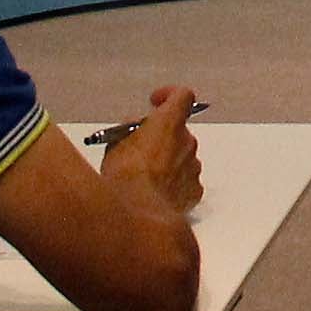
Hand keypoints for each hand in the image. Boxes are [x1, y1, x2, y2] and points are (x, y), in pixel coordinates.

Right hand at [105, 85, 206, 218]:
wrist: (139, 214)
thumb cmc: (124, 175)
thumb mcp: (115, 144)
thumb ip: (131, 130)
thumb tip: (136, 130)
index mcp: (169, 123)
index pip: (182, 96)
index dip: (169, 96)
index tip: (155, 102)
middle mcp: (187, 142)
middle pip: (179, 131)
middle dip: (162, 137)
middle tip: (139, 149)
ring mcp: (193, 167)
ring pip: (183, 158)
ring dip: (168, 161)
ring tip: (145, 177)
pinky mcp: (194, 191)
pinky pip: (186, 182)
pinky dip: (174, 184)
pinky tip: (155, 193)